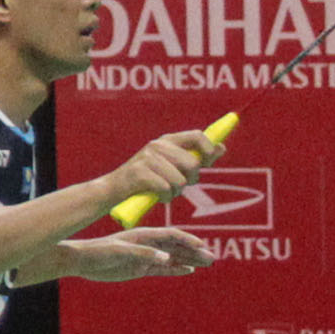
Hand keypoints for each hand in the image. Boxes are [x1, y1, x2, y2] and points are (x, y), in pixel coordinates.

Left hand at [60, 227, 213, 279]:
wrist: (82, 261)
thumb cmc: (99, 252)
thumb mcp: (120, 252)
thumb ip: (143, 254)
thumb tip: (166, 258)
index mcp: (143, 235)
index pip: (171, 236)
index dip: (187, 240)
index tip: (203, 245)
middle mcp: (147, 244)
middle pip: (176, 247)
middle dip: (194, 251)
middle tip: (212, 258)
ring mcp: (145, 256)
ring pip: (172, 257)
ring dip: (189, 260)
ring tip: (207, 264)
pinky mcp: (140, 268)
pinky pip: (162, 268)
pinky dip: (176, 269)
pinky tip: (189, 270)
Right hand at [96, 127, 223, 214]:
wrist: (113, 190)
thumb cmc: (147, 179)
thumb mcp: (172, 165)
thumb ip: (195, 157)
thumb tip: (222, 147)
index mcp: (167, 140)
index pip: (198, 136)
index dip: (209, 149)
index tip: (208, 163)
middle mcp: (158, 145)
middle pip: (192, 164)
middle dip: (190, 179)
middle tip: (177, 185)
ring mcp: (147, 158)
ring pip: (180, 180)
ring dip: (175, 192)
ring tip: (163, 191)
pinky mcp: (139, 172)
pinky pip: (166, 189)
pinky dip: (164, 197)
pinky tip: (155, 196)